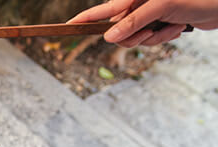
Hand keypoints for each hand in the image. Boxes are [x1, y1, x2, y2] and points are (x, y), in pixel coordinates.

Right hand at [69, 0, 217, 47]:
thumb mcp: (161, 7)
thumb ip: (133, 22)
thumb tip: (109, 37)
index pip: (103, 9)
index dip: (85, 18)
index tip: (68, 26)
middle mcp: (139, 6)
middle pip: (118, 31)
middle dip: (134, 37)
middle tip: (151, 31)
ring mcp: (149, 16)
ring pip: (135, 39)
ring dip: (153, 39)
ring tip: (170, 26)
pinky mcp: (160, 25)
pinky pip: (150, 41)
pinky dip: (163, 38)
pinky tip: (177, 28)